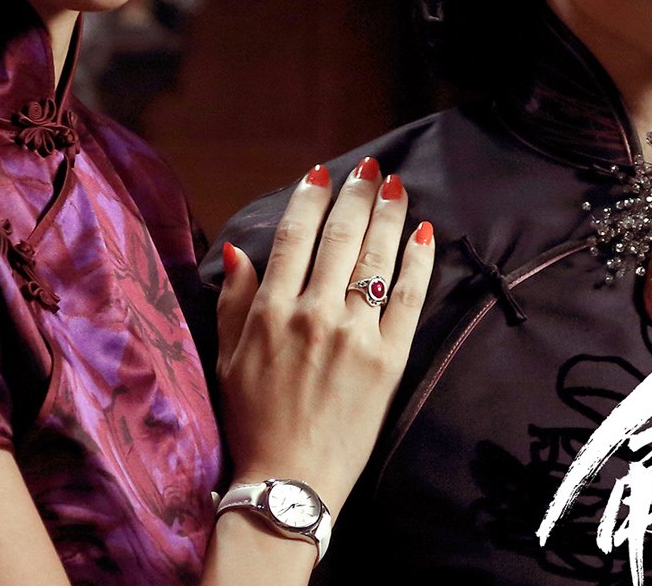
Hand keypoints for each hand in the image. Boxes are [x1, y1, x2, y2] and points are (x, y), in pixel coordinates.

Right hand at [211, 159, 435, 519]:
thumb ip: (235, 300)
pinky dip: (417, 262)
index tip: (323, 172)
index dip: (310, 198)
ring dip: (389, 216)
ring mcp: (355, 335)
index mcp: (271, 311)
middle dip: (358, 194)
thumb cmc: (253, 423)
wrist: (290, 483)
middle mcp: (313, 314)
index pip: (294, 236)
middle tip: (372, 168)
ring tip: (398, 188)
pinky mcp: (389, 360)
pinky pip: (409, 299)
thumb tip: (238, 249)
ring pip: (376, 259)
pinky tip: (424, 234)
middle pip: (341, 237)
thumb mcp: (227, 359)